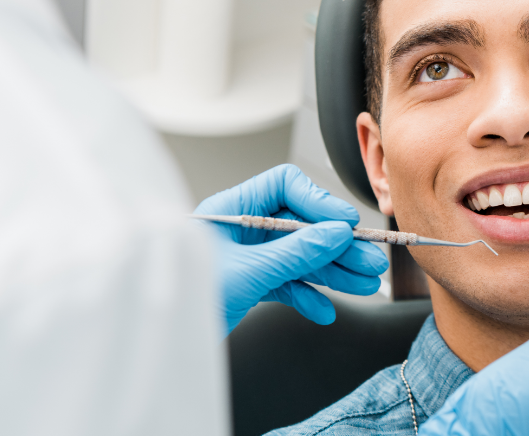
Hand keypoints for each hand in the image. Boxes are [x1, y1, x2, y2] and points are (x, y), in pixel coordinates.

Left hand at [195, 164, 388, 335]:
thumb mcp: (247, 272)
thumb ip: (295, 252)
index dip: (319, 202)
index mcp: (231, 209)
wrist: (160, 340)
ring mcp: (245, 257)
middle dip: (336, 245)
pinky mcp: (248, 284)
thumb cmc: (183, 299)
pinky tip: (323, 310)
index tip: (346, 224)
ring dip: (331, 271)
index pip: (285, 187)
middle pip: (300, 225)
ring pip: (298, 256)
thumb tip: (335, 234)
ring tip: (362, 284)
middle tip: (368, 260)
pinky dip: (306, 296)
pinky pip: (286, 283)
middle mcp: (240, 228)